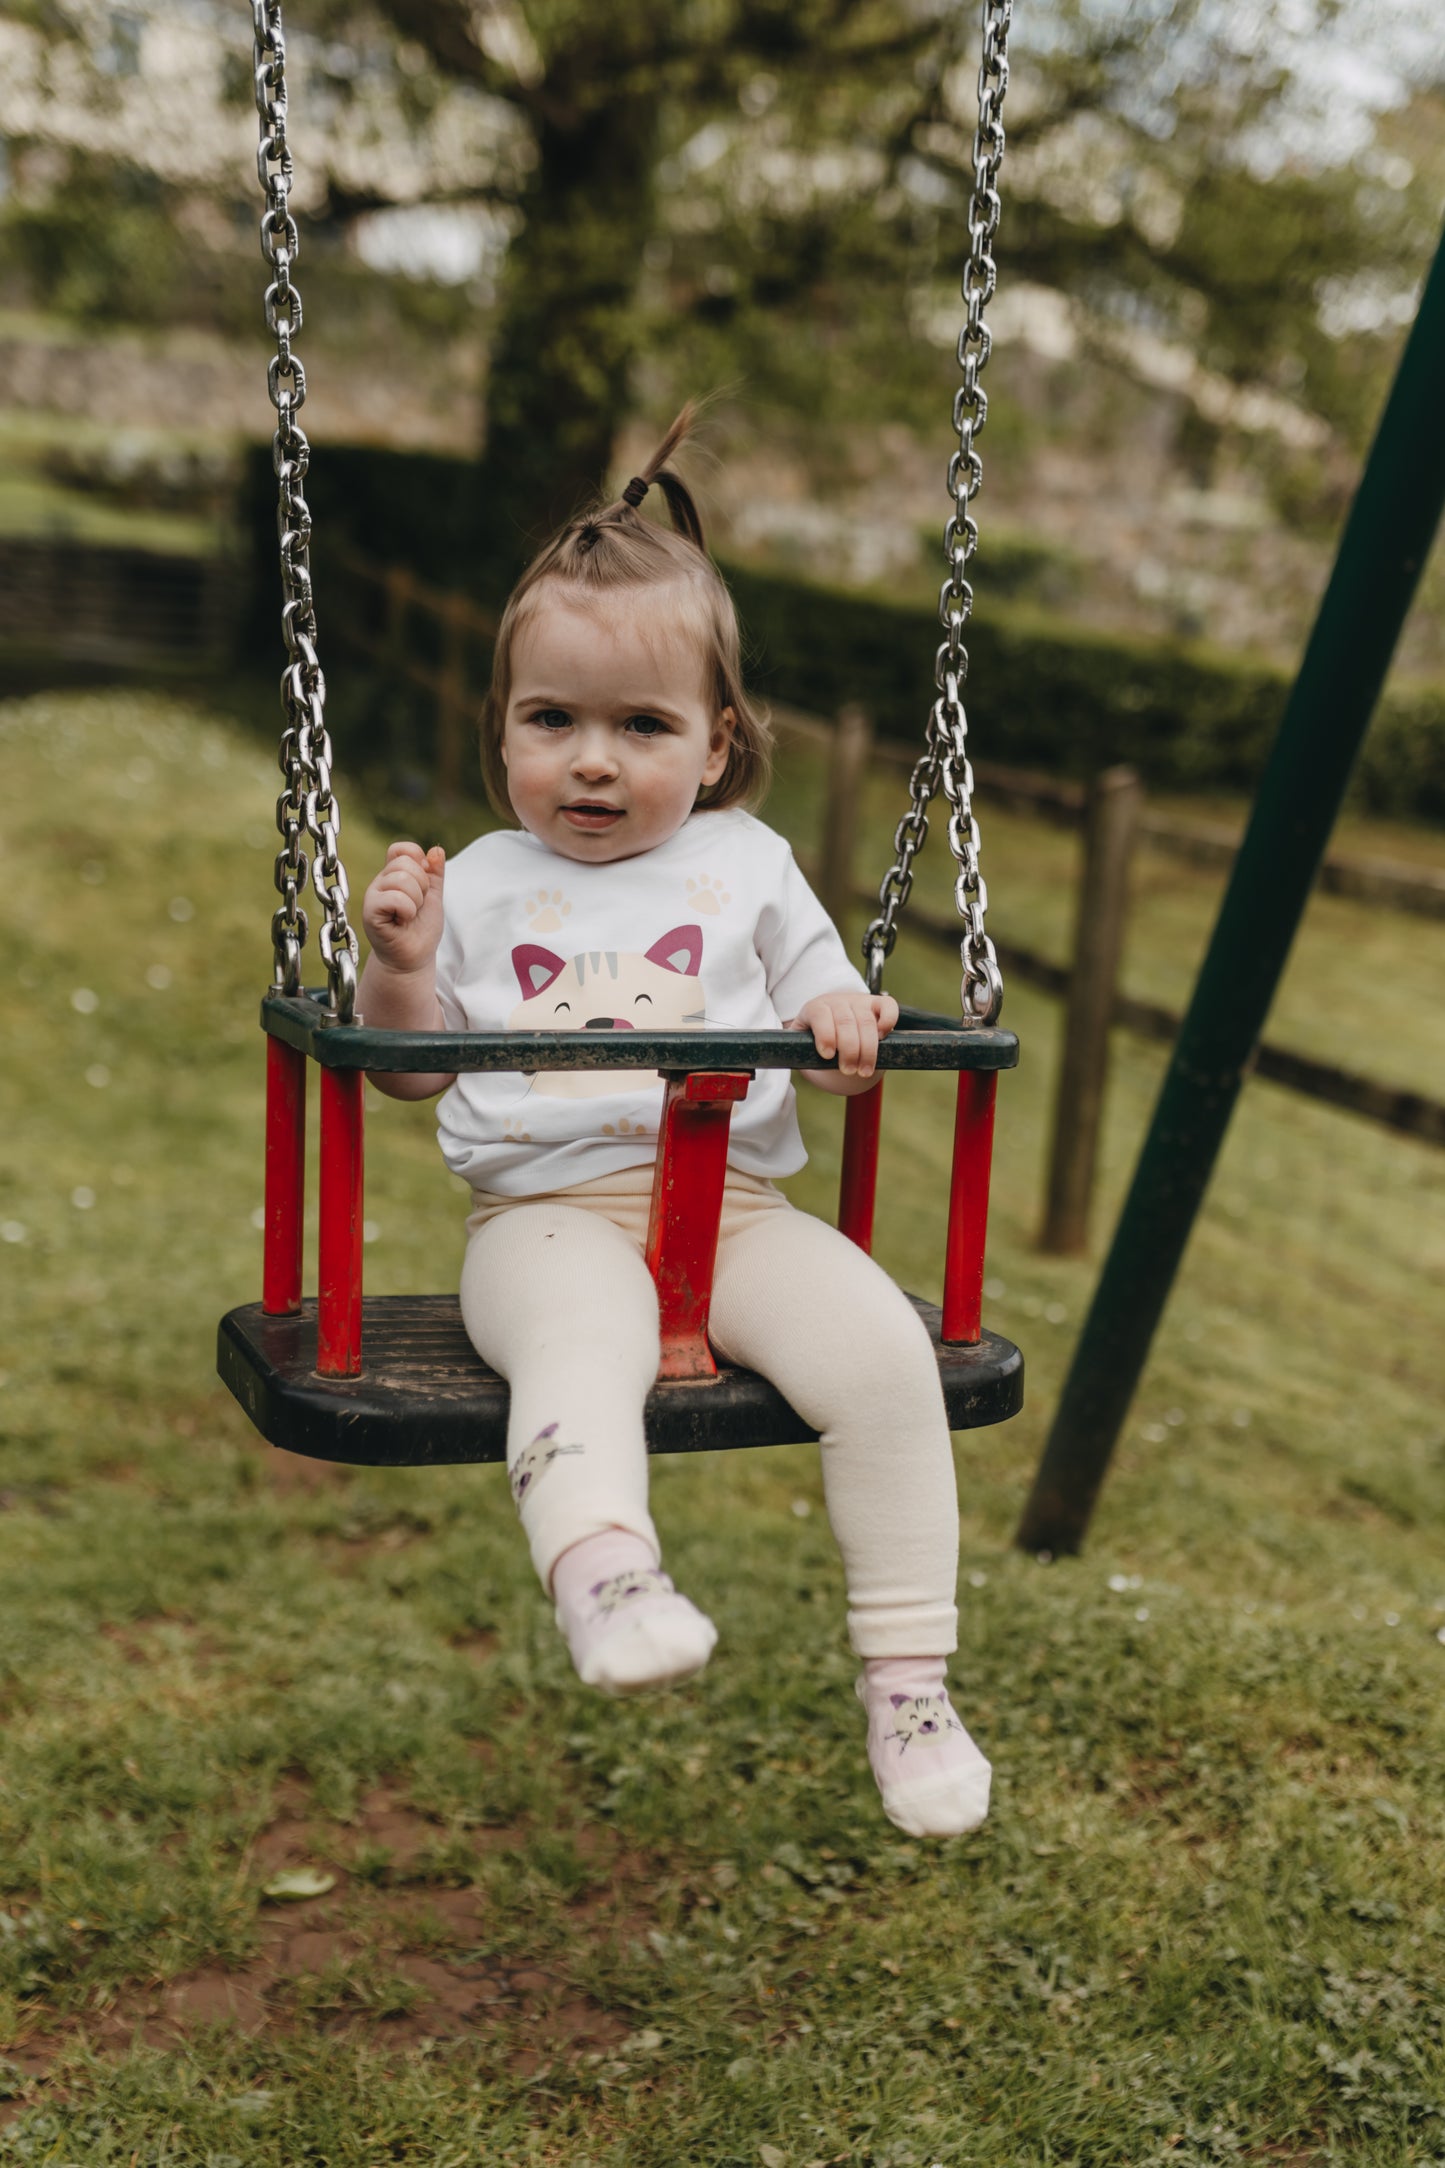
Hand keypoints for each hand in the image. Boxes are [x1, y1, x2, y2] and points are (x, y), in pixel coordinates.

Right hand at [361, 842, 445, 974]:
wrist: (414, 958)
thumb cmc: (421, 930)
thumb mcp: (433, 897)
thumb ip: (435, 874)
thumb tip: (436, 850)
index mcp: (393, 875)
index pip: (402, 849)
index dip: (418, 860)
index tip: (424, 884)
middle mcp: (380, 882)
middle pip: (405, 863)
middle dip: (421, 887)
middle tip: (416, 907)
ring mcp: (373, 896)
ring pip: (401, 879)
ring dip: (415, 901)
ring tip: (409, 916)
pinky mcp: (370, 912)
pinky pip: (394, 898)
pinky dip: (407, 910)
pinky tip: (402, 922)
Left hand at [789, 990, 898, 1078]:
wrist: (833, 1027)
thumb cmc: (817, 1041)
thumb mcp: (804, 1045)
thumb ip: (802, 1052)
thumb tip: (802, 1062)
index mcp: (815, 1009)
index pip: (820, 1015)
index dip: (825, 1034)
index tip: (828, 1055)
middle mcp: (837, 1002)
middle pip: (846, 1022)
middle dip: (849, 1050)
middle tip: (848, 1071)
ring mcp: (858, 1001)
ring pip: (866, 1021)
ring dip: (868, 1049)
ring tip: (864, 1071)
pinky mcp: (877, 1004)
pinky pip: (888, 1006)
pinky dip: (888, 1020)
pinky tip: (883, 1037)